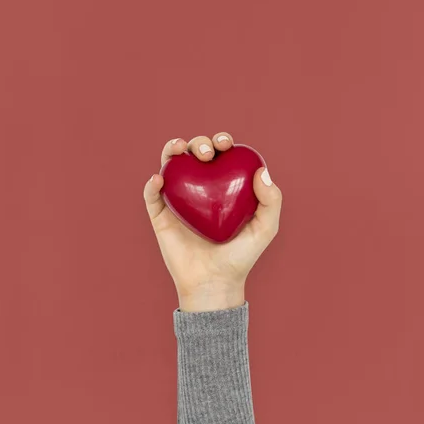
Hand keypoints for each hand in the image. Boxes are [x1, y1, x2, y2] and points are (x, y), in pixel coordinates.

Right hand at [143, 132, 282, 311]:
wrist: (214, 283)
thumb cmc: (241, 256)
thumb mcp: (265, 228)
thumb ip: (271, 200)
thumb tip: (261, 170)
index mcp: (223, 185)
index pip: (221, 154)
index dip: (221, 141)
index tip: (226, 144)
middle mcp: (200, 187)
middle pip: (195, 154)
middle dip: (199, 143)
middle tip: (207, 154)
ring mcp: (178, 199)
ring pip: (170, 165)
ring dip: (171, 150)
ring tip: (178, 150)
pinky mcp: (160, 215)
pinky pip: (152, 195)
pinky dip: (152, 183)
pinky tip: (160, 179)